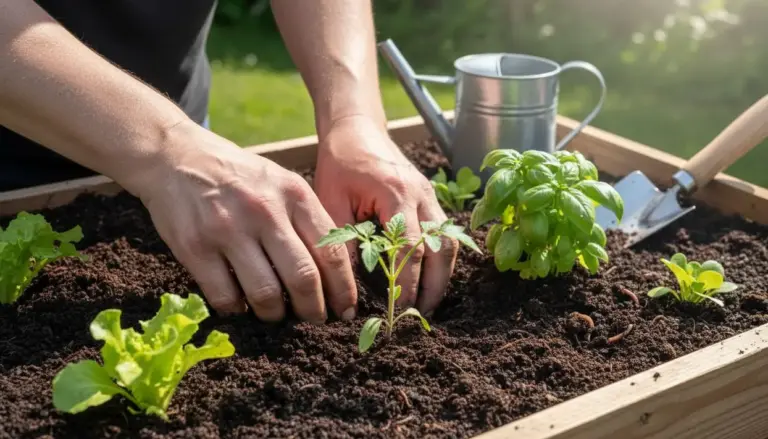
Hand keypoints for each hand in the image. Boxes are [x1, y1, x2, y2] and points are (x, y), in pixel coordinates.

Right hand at [129, 121, 357, 322]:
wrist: (175, 156)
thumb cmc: (238, 176)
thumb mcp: (281, 182)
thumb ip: (306, 219)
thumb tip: (334, 271)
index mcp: (294, 194)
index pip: (331, 251)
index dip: (343, 288)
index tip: (346, 309)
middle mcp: (265, 211)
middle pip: (303, 277)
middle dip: (314, 309)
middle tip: (315, 319)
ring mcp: (228, 229)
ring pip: (265, 293)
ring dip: (275, 314)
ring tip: (276, 314)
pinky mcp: (195, 247)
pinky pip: (225, 296)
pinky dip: (237, 310)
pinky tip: (240, 305)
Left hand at [314, 115, 457, 315]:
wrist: (356, 128)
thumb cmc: (340, 162)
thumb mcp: (331, 200)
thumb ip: (343, 239)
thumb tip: (349, 282)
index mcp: (396, 193)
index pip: (409, 248)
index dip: (408, 281)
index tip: (400, 308)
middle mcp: (421, 194)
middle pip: (440, 248)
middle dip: (435, 285)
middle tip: (422, 315)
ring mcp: (430, 194)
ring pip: (449, 241)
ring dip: (442, 274)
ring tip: (429, 302)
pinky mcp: (430, 197)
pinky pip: (444, 232)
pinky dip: (441, 257)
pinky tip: (430, 278)